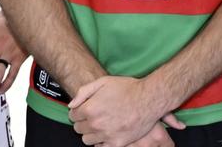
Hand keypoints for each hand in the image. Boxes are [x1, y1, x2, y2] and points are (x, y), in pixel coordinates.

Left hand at [67, 75, 184, 146]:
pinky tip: (108, 132)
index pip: (72, 115)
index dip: (78, 111)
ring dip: (91, 133)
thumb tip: (72, 105)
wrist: (150, 99)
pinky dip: (101, 141)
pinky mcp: (116, 143)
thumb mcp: (104, 82)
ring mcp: (106, 135)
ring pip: (87, 140)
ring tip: (101, 124)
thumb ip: (84, 92)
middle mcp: (96, 124)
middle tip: (94, 116)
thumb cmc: (128, 89)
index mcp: (90, 108)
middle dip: (84, 122)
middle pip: (78, 128)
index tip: (85, 109)